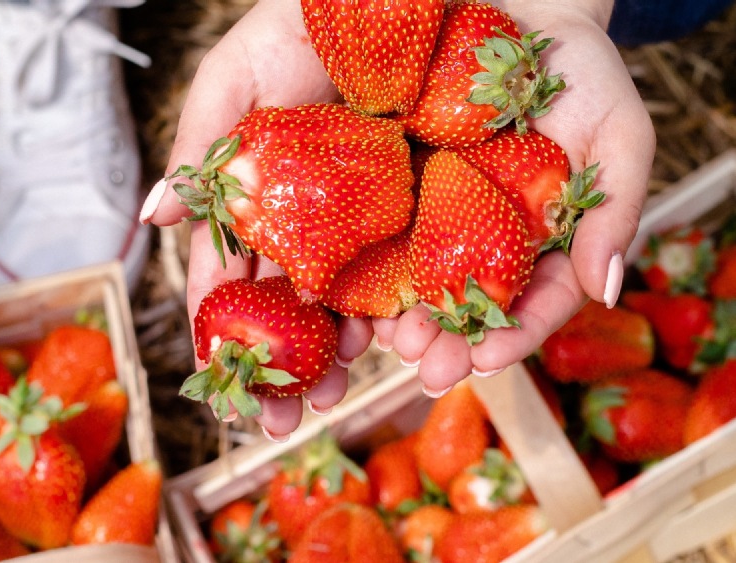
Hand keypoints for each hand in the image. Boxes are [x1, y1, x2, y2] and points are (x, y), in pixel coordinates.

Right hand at [139, 0, 374, 438]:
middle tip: (290, 419)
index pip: (234, 286)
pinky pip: (409, 269)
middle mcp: (311, 226)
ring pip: (349, 303)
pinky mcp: (422, 209)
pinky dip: (402, 310)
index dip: (227, 341)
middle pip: (293, 311)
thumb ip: (200, 155)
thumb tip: (152, 217)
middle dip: (289, 369)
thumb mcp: (234, 84)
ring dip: (341, 355)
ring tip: (336, 393)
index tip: (227, 396)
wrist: (383, 1)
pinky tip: (396, 344)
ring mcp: (366, 223)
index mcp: (261, 208)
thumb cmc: (297, 30)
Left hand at [372, 0, 655, 394]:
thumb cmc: (575, 71)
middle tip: (426, 367)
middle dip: (449, 342)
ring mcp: (441, 213)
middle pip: (469, 303)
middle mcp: (489, 235)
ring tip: (387, 344)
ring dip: (403, 320)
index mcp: (542, 235)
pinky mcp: (396, 185)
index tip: (486, 360)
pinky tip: (347, 294)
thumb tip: (608, 289)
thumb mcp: (616, 130)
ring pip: (420, 281)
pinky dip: (364, 269)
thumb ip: (616, 207)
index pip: (535, 300)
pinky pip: (378, 234)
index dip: (515, 335)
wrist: (518, 10)